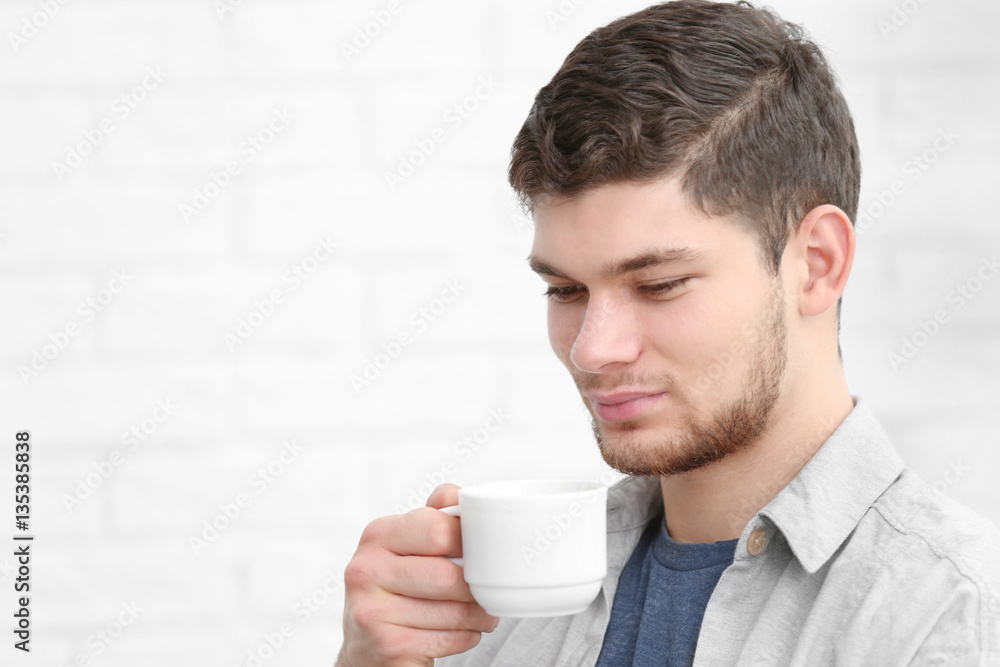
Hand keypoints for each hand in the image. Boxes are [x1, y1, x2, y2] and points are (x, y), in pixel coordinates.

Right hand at [336, 483, 500, 665]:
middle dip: (477, 586)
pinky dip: (466, 637)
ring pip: (454, 611)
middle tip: (487, 589)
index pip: (437, 529)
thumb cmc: (397, 588)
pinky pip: (449, 639)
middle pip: (448, 575)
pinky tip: (461, 631)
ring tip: (480, 611)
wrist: (367, 646)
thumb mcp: (407, 545)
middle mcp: (366, 570)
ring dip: (479, 614)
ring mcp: (372, 611)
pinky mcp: (387, 646)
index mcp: (377, 535)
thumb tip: (456, 495)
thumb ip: (434, 516)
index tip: (480, 550)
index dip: (469, 541)